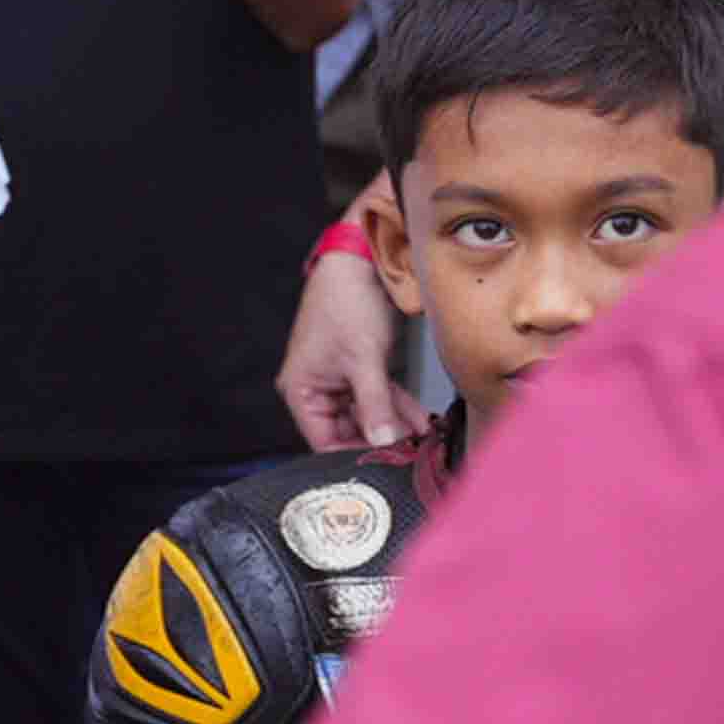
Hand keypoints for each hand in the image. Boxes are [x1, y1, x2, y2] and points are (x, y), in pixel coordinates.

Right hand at [277, 220, 423, 450]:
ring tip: (421, 439)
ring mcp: (339, 378)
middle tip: (409, 453)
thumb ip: (376, 405)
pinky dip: (398, 407)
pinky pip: (379, 396)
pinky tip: (420, 421)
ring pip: (368, 414)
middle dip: (380, 440)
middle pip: (347, 431)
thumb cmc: (347, 300)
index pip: (324, 442)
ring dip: (395, 425)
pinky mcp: (360, 367)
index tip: (386, 465)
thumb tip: (386, 442)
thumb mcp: (364, 359)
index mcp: (301, 389)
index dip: (354, 456)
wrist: (362, 258)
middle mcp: (316, 388)